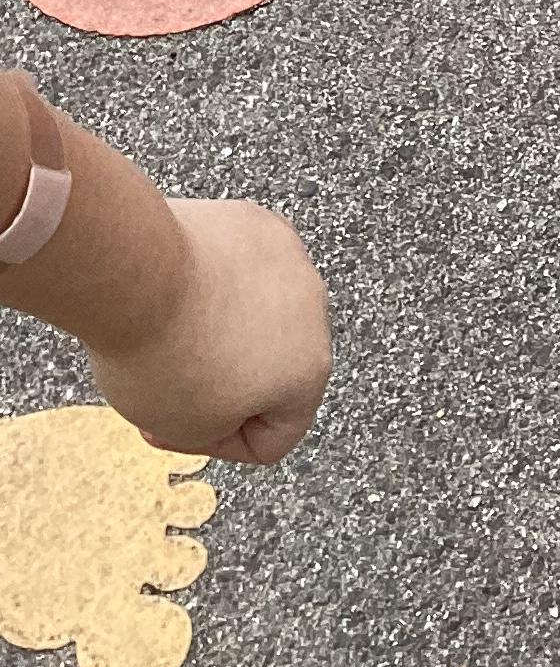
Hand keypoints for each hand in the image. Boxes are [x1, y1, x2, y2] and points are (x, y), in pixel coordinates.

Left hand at [90, 201, 330, 467]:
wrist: (137, 275)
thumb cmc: (163, 356)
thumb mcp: (189, 428)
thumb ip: (225, 423)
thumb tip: (228, 386)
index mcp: (311, 369)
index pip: (275, 435)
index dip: (219, 443)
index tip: (175, 426)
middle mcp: (313, 308)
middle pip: (269, 364)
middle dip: (222, 379)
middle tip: (169, 384)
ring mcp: (288, 258)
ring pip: (255, 311)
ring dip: (219, 328)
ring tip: (166, 332)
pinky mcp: (255, 222)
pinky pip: (238, 267)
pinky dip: (209, 283)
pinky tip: (170, 291)